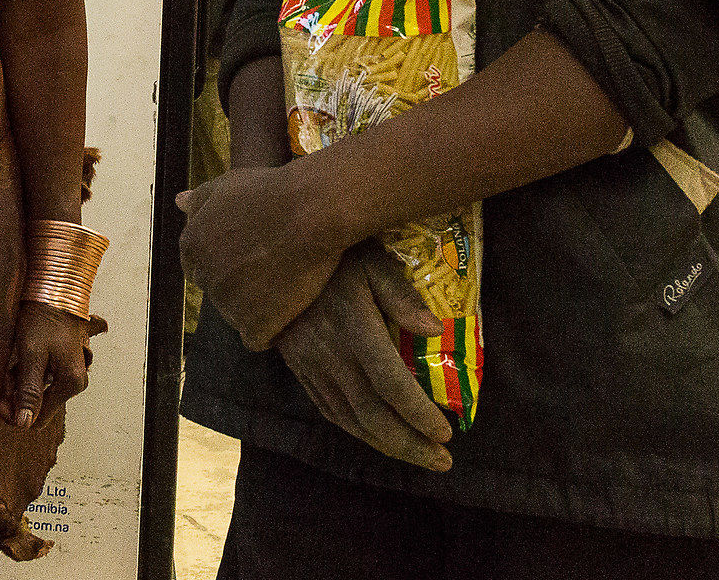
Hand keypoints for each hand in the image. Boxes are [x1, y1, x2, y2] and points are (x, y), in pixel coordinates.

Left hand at [0, 302, 90, 429]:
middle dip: (16, 392)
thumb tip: (25, 424)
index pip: (38, 418)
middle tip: (3, 372)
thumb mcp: (32, 355)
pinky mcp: (61, 363)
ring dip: (19, 379)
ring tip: (11, 360)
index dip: (15, 411)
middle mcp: (74, 382)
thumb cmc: (43, 319)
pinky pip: (40, 376)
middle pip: (36, 403)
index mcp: (71, 384)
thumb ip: (29, 390)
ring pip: (36, 389)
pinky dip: (25, 371)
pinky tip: (18, 357)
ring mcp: (68, 372)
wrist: (54, 290)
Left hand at [176, 163, 345, 350]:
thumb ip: (200, 199)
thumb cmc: (270, 192)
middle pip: (218, 292)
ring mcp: (228, 303)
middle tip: (273, 270)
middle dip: (239, 286)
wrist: (309, 211)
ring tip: (285, 288)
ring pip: (236, 316)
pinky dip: (270, 331)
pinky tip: (287, 315)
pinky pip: (256, 338)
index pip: (197, 268)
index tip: (250, 257)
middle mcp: (205, 276)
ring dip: (256, 309)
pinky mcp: (254, 323)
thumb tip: (179, 202)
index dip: (225, 263)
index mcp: (193, 245)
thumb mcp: (227, 185)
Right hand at [274, 243, 452, 471]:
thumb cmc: (332, 257)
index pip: (391, 384)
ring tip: (419, 457)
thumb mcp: (372, 261)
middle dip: (410, 444)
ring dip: (387, 445)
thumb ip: (402, 295)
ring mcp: (311, 366)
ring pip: (350, 420)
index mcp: (354, 329)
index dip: (419, 414)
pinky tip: (378, 437)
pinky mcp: (299, 369)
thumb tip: (435, 331)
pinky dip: (357, 431)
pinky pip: (329, 410)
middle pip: (373, 415)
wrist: (271, 259)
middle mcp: (331, 356)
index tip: (447, 432)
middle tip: (443, 461)